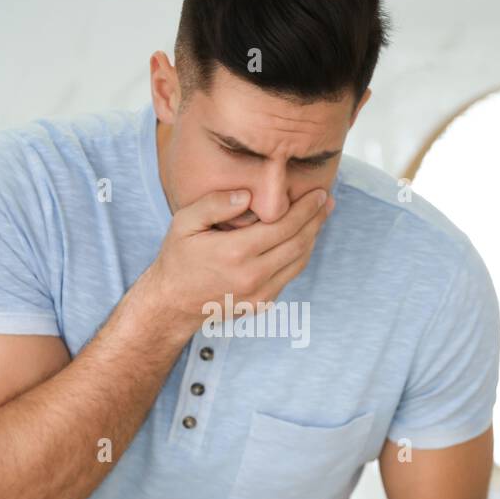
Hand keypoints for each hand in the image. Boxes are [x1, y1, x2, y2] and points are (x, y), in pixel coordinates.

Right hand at [137, 186, 333, 335]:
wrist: (172, 303)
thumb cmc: (178, 258)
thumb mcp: (185, 223)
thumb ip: (215, 204)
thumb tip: (248, 195)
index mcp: (235, 252)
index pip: (283, 226)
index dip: (305, 209)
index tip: (318, 194)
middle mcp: (252, 275)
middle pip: (298, 243)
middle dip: (316, 220)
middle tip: (327, 201)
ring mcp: (259, 294)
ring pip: (298, 262)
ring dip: (312, 238)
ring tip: (320, 217)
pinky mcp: (261, 304)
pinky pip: (288, 277)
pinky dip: (299, 256)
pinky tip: (301, 241)